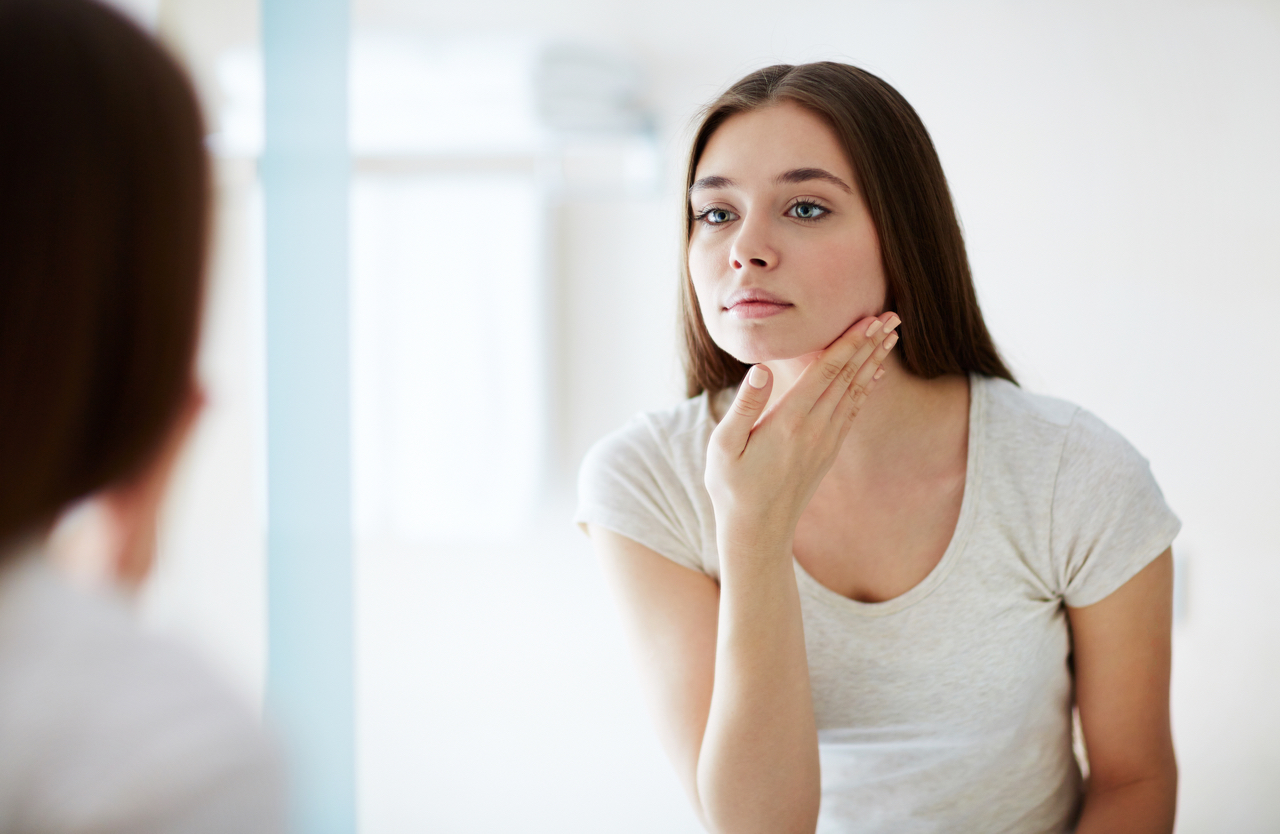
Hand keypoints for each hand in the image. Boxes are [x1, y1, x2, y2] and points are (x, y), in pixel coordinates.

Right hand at [704, 313, 898, 555]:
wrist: (758, 532)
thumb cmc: (732, 487)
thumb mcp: (724, 447)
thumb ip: (744, 406)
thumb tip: (759, 369)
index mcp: (789, 422)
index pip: (825, 373)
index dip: (848, 343)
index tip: (869, 319)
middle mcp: (814, 429)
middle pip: (848, 377)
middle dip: (870, 344)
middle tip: (893, 316)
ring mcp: (825, 441)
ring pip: (855, 392)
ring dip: (873, 361)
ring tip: (891, 337)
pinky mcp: (827, 451)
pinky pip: (852, 411)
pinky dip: (866, 387)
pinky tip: (874, 373)